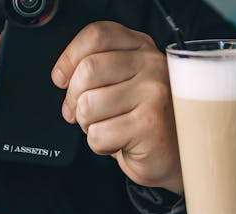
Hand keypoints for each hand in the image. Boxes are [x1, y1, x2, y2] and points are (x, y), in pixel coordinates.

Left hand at [52, 21, 182, 193]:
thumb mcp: (123, 83)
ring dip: (88, 125)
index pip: (97, 35)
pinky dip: (100, 145)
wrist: (173, 155)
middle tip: (81, 113)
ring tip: (109, 127)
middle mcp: (152, 65)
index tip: (62, 79)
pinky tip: (119, 142)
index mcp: (142, 48)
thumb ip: (98, 69)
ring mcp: (154, 93)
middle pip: (87, 70)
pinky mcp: (150, 124)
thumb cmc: (143, 119)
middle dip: (73, 99)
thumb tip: (63, 77)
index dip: (69, 58)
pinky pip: (98, 134)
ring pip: (88, 105)